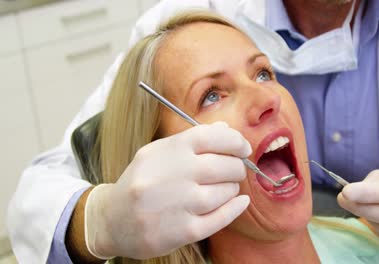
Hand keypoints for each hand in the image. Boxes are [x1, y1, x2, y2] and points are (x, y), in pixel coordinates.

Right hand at [85, 122, 250, 258]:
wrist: (111, 220)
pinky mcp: (181, 232)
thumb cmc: (142, 182)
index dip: (234, 140)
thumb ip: (193, 141)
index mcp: (166, 151)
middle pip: (222, 166)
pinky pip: (219, 218)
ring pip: (223, 193)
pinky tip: (238, 203)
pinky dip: (234, 209)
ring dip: (232, 189)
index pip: (211, 136)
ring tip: (226, 188)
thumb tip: (226, 129)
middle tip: (236, 170)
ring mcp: (176, 205)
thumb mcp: (159, 153)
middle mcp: (171, 175)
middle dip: (237, 167)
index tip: (243, 148)